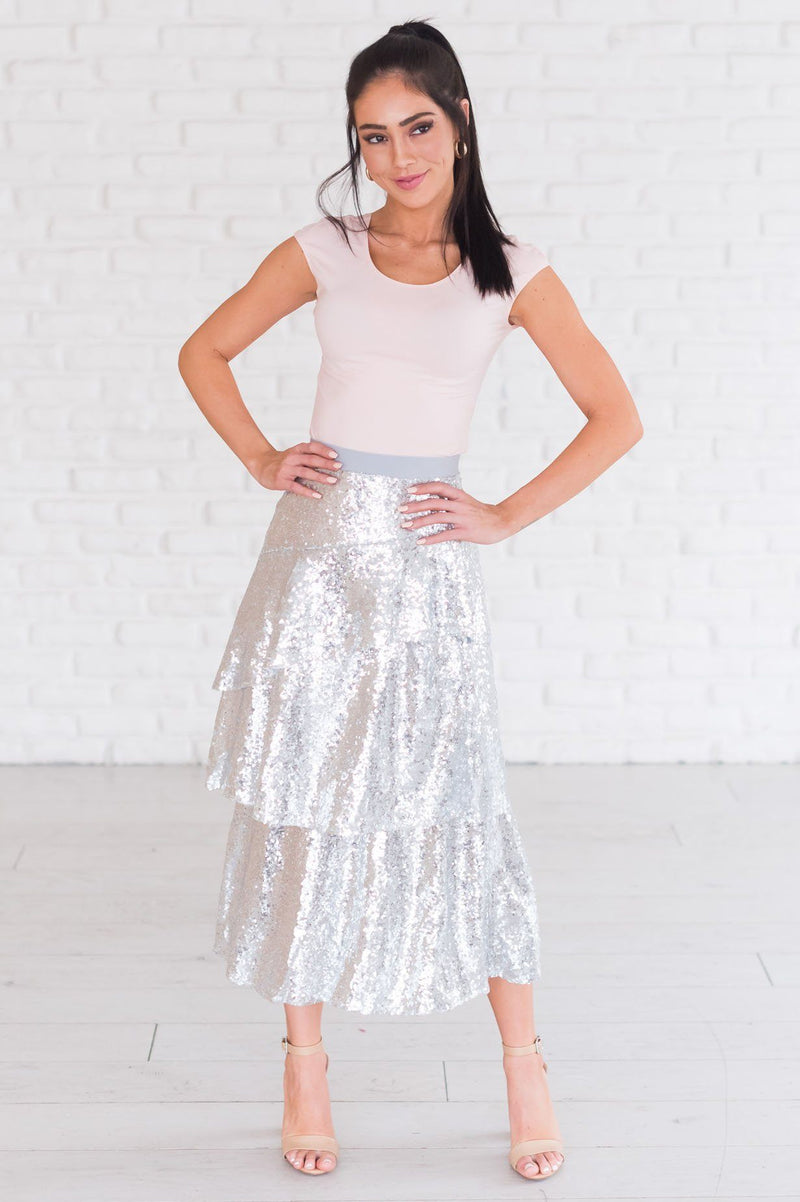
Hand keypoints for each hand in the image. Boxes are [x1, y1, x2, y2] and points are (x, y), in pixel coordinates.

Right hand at [247, 441, 341, 497]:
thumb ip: (308, 456)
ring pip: (306, 472)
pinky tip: (318, 495)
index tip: (335, 455)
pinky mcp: (282, 481)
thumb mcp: (294, 454)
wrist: (262, 466)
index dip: (323, 450)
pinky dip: (308, 492)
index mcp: (296, 450)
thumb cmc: (284, 462)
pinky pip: (296, 487)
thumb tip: (332, 461)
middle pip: (311, 459)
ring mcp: (286, 470)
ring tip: (333, 481)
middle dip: (326, 463)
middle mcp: (292, 458)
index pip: (311, 447)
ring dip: (320, 476)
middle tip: (339, 467)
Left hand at [398, 481, 513, 544]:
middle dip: (415, 505)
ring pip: (436, 517)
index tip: (409, 490)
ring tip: (406, 525)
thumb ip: (449, 502)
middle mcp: (459, 505)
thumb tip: (429, 503)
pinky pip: (444, 534)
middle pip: (433, 502)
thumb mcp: (465, 502)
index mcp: (459, 495)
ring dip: (419, 521)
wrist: (500, 522)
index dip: (423, 487)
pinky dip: (431, 538)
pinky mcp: (465, 532)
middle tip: (401, 509)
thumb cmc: (480, 513)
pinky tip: (421, 541)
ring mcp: (462, 518)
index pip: (439, 487)